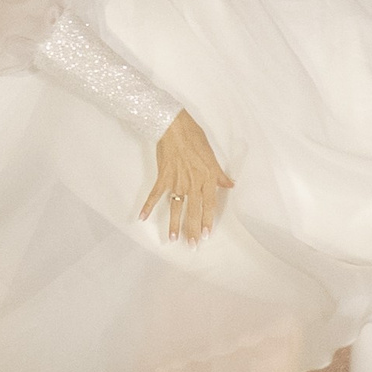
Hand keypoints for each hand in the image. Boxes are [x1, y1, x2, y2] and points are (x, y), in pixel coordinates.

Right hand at [141, 111, 234, 244]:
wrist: (174, 126)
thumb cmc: (194, 137)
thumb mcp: (211, 156)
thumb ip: (219, 174)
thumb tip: (230, 184)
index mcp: (206, 178)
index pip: (208, 205)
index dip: (207, 220)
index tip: (205, 234)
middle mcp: (192, 183)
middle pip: (193, 211)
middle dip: (192, 229)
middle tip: (191, 245)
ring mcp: (176, 181)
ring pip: (175, 207)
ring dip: (174, 224)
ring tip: (173, 239)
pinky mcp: (163, 177)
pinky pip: (155, 195)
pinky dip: (147, 206)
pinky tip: (141, 218)